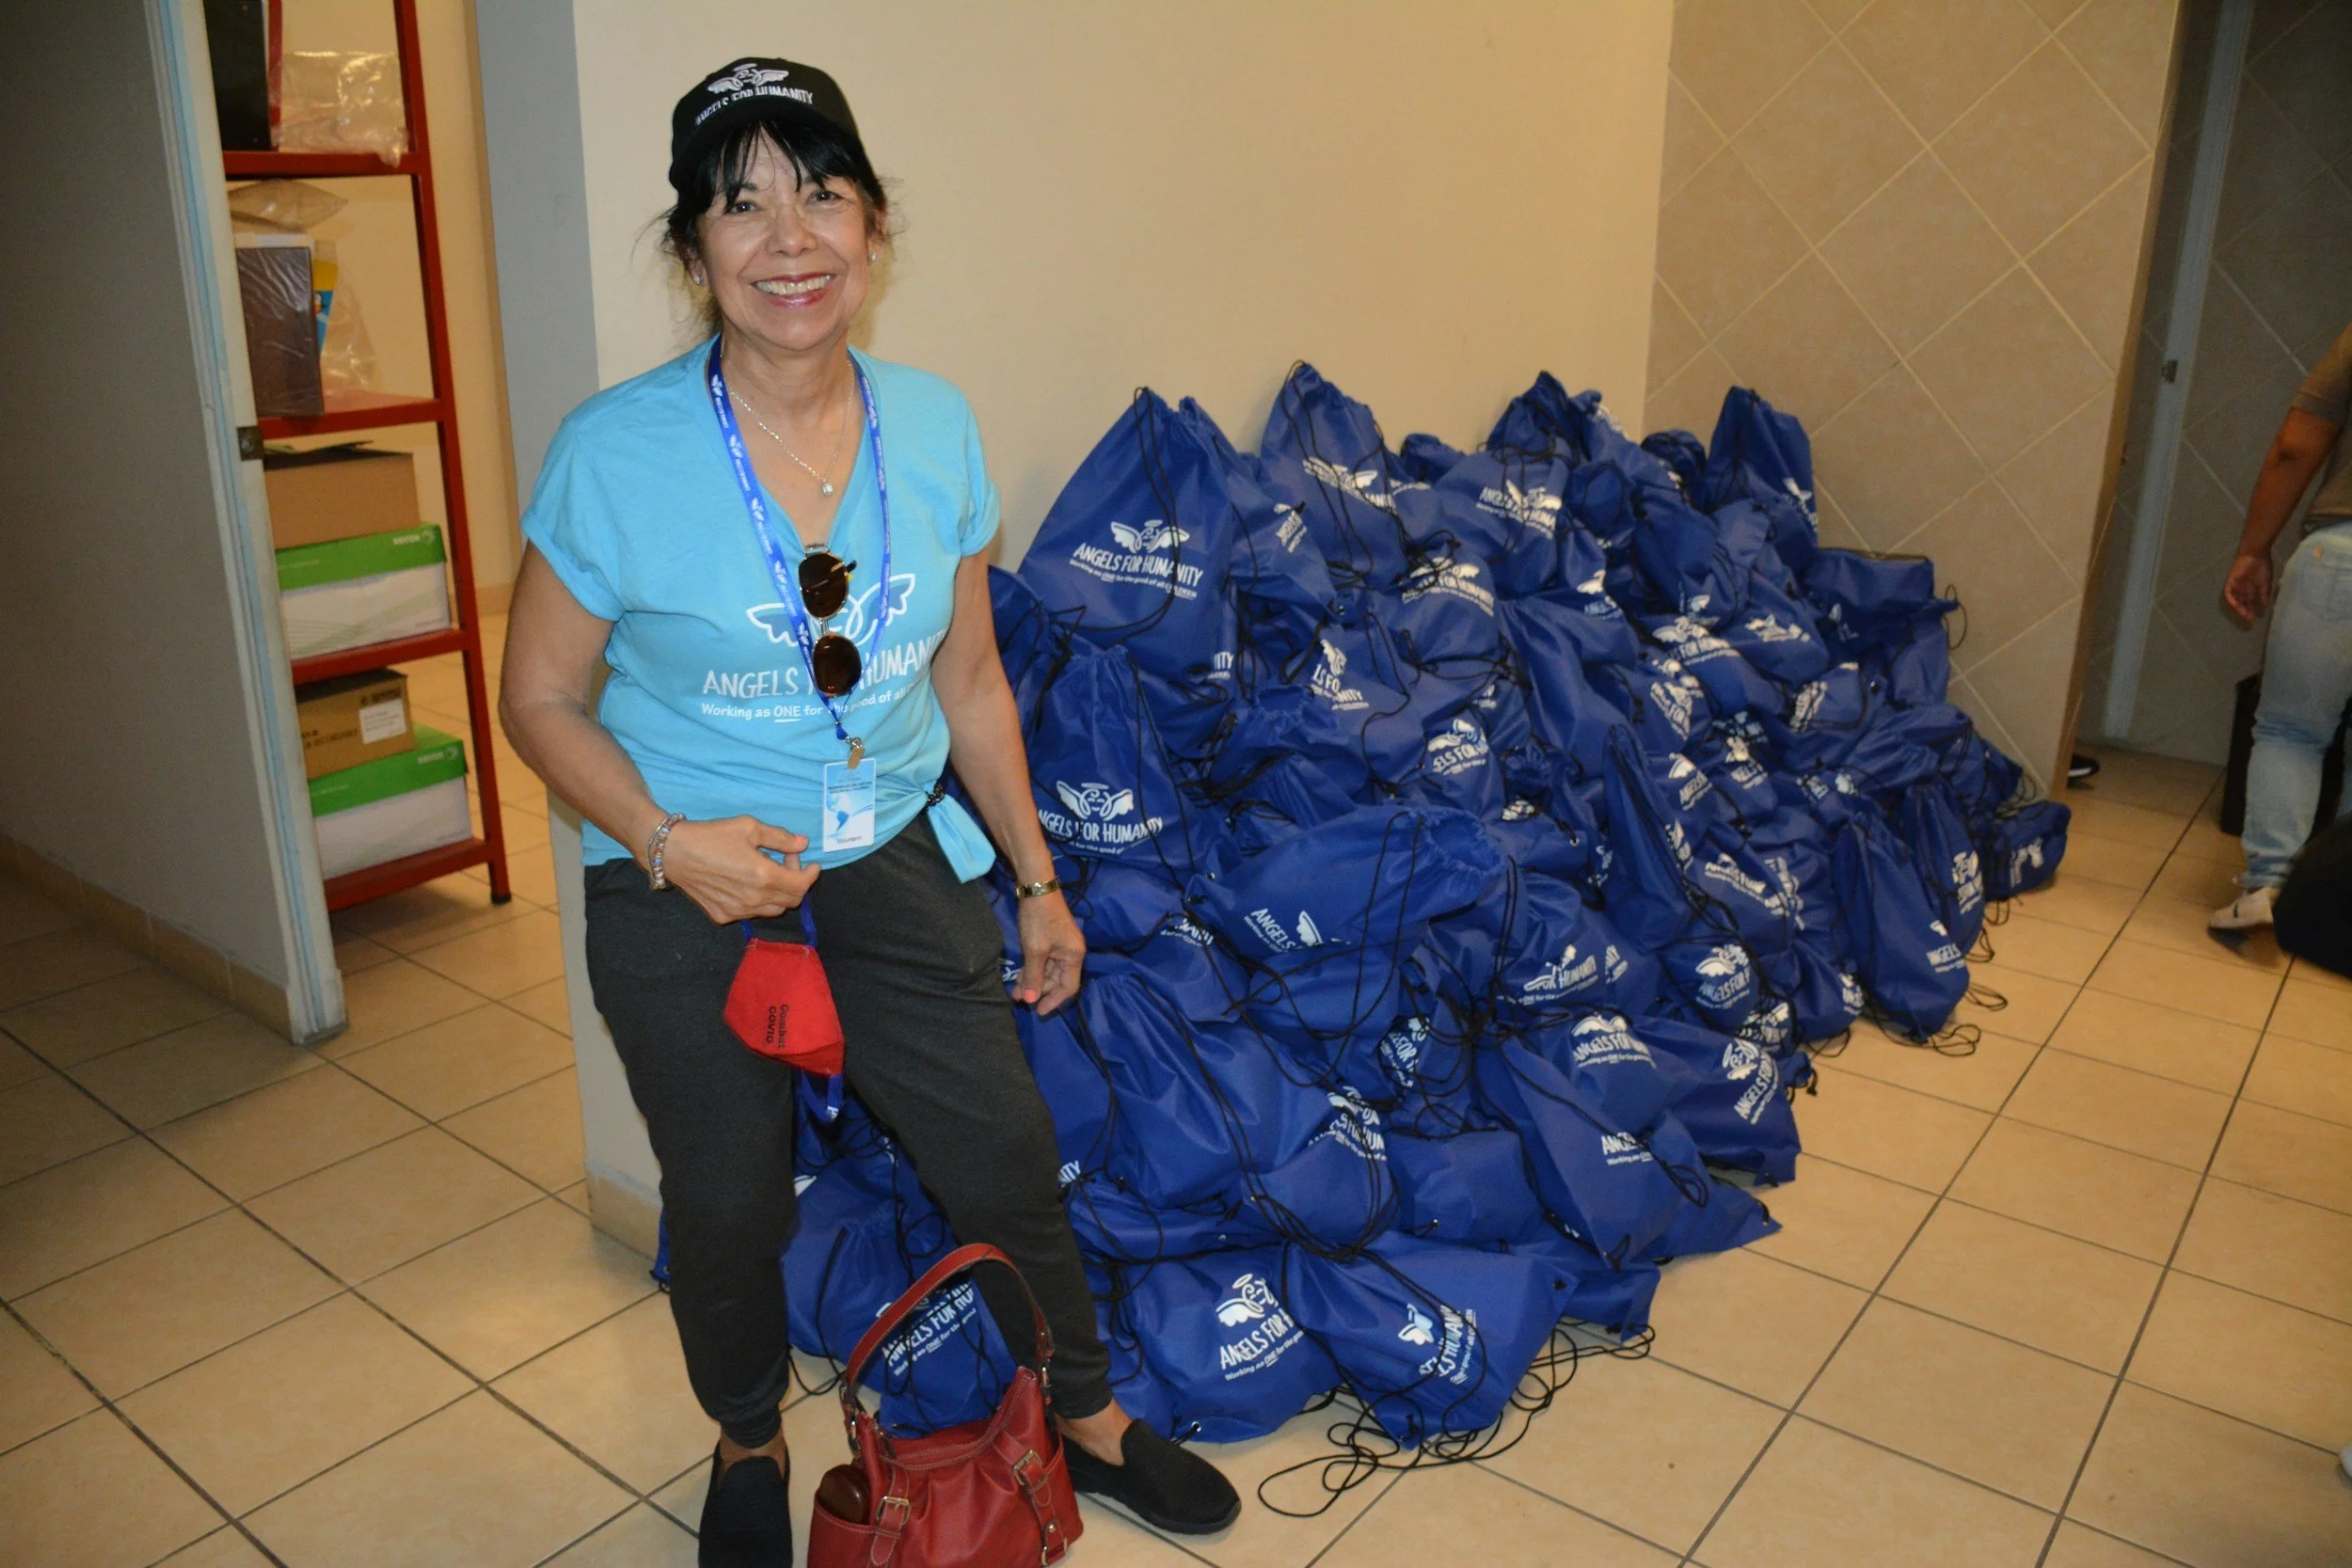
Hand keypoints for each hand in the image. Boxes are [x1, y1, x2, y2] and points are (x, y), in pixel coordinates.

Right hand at [656, 816, 817, 923]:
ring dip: (778, 893)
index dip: (811, 874)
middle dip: (796, 881)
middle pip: (791, 901)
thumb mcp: (749, 827)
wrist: (673, 852)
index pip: (801, 885)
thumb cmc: (712, 835)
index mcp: (764, 877)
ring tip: (768, 872)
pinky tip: (747, 883)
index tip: (811, 863)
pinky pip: (751, 913)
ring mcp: (738, 912)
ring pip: (772, 910)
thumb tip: (803, 844)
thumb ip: (780, 838)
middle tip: (786, 861)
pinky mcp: (723, 916)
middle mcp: (754, 900)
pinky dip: (758, 901)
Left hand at [1015, 890, 1085, 1015]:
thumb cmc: (1038, 920)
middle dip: (1038, 990)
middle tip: (1017, 998)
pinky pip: (1044, 960)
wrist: (1036, 887)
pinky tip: (1019, 974)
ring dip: (1033, 980)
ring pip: (1049, 971)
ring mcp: (1062, 945)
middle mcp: (1072, 952)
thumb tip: (1029, 1000)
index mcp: (1074, 956)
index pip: (1069, 987)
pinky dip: (1033, 969)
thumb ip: (1033, 976)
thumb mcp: (1035, 950)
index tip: (1037, 1011)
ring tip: (1014, 989)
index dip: (1054, 1001)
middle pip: (1058, 980)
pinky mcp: (1051, 938)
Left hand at [2222, 552, 2273, 626]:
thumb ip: (2264, 595)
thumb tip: (2266, 606)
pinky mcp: (2230, 581)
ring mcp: (2236, 586)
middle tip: (2250, 620)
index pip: (2250, 603)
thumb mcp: (2265, 583)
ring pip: (2235, 600)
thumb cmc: (2262, 566)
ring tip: (2245, 615)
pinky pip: (2228, 593)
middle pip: (2243, 603)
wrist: (2256, 554)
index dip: (2253, 610)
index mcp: (2252, 589)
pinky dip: (2231, 599)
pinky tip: (2236, 605)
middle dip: (2246, 612)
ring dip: (2239, 608)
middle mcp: (2243, 589)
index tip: (2257, 618)